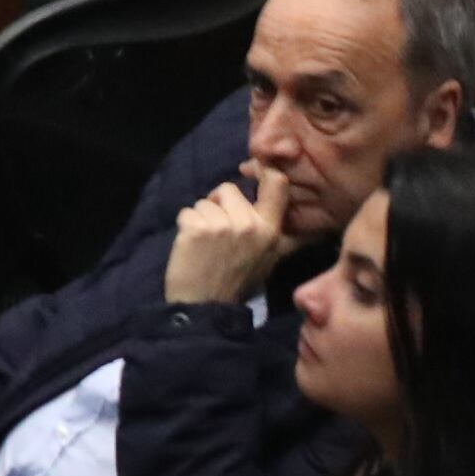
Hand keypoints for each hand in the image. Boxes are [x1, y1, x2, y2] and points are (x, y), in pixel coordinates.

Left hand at [164, 165, 293, 304]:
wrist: (206, 306)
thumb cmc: (236, 281)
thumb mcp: (268, 258)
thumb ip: (275, 231)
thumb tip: (289, 206)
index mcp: (271, 231)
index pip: (277, 185)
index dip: (265, 171)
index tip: (257, 170)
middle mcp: (250, 224)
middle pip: (228, 189)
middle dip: (219, 205)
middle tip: (220, 234)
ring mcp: (223, 225)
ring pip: (204, 202)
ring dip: (201, 218)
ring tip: (206, 244)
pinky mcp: (197, 228)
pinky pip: (186, 212)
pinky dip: (185, 226)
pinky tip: (191, 247)